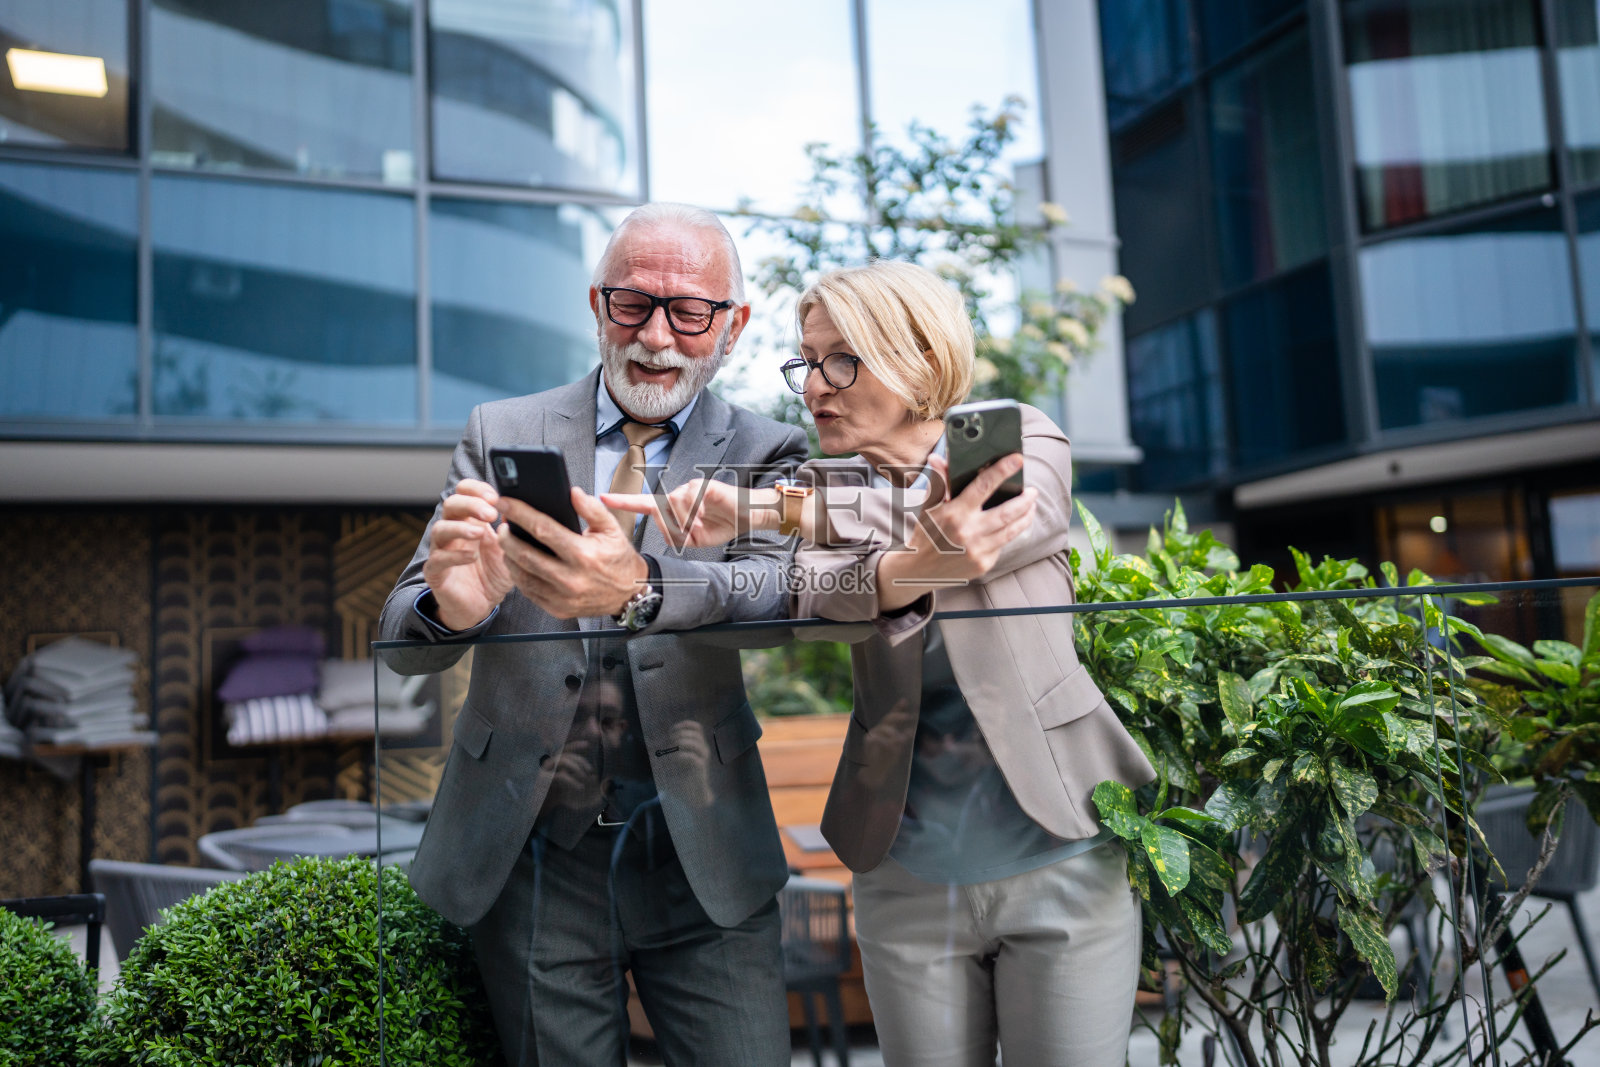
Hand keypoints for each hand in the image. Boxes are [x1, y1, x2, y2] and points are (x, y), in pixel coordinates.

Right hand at [422, 478, 514, 629]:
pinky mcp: (435, 572)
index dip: (477, 489)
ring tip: (480, 532)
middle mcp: (454, 531)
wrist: (481, 606)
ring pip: (440, 529)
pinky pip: (437, 559)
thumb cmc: (494, 574)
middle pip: (451, 504)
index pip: (465, 492)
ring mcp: (442, 550)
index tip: (495, 496)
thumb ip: (514, 531)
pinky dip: (454, 555)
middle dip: (471, 504)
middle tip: (491, 512)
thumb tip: (522, 508)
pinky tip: (472, 557)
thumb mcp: (510, 550)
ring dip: (461, 527)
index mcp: (470, 519)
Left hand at [497, 487, 649, 618]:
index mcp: (583, 555)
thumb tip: (573, 492)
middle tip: (501, 525)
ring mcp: (562, 597)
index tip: (505, 503)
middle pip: (524, 555)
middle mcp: (571, 579)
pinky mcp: (557, 609)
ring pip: (522, 575)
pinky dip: (518, 575)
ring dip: (508, 556)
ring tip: (507, 542)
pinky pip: (528, 591)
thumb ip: (592, 509)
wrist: (629, 593)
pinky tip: (517, 562)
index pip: (543, 529)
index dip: (520, 514)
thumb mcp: (612, 529)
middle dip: (506, 536)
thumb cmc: (618, 559)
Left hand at [602, 478, 758, 549]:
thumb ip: (676, 535)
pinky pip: (688, 499)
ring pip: (672, 506)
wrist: (747, 516)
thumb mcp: (695, 538)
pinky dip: (694, 512)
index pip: (644, 504)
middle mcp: (678, 495)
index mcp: (673, 508)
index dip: (623, 502)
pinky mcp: (702, 485)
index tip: (601, 498)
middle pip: (660, 513)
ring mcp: (689, 488)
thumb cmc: (722, 524)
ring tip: (702, 523)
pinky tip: (705, 515)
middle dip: (674, 528)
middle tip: (693, 533)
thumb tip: (665, 528)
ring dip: (685, 521)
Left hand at [663, 720, 713, 806]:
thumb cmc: (682, 777)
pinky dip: (681, 756)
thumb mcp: (673, 761)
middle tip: (668, 742)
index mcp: (698, 745)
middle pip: (695, 733)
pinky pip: (692, 757)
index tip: (671, 731)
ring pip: (695, 743)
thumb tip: (650, 742)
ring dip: (680, 744)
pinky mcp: (701, 768)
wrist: (693, 795)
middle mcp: (702, 749)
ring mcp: (703, 758)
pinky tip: (674, 759)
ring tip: (671, 751)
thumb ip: (666, 750)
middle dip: (679, 735)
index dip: (684, 725)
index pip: (696, 727)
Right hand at [856, 700, 918, 791]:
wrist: (875, 773)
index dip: (897, 708)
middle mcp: (878, 731)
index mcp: (885, 731)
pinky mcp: (868, 740)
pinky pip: (881, 738)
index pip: (891, 717)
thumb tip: (910, 731)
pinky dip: (888, 742)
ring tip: (899, 742)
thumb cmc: (886, 761)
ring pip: (886, 729)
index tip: (905, 700)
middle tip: (908, 716)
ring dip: (894, 735)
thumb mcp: (897, 749)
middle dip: (898, 716)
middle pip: (888, 718)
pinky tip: (892, 747)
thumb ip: (901, 739)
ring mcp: (872, 735)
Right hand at [877, 453, 1036, 609]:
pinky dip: (1009, 533)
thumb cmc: (925, 534)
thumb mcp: (929, 507)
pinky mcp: (983, 565)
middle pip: (1007, 512)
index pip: (983, 486)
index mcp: (954, 513)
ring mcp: (977, 551)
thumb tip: (938, 458)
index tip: (1017, 459)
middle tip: (1032, 491)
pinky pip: (1002, 545)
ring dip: (1026, 517)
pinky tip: (1013, 526)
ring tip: (1030, 506)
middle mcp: (968, 532)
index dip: (1002, 470)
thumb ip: (939, 482)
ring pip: (1012, 530)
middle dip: (1025, 500)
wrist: (917, 571)